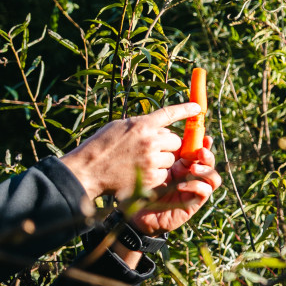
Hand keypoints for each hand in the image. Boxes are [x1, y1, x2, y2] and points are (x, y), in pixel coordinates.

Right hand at [61, 103, 196, 204]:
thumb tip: (161, 126)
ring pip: (171, 157)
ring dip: (162, 160)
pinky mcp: (151, 177)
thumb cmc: (100, 147)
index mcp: (142, 125)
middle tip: (150, 149)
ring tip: (140, 162)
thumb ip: (141, 125)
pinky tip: (139, 173)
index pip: (169, 113)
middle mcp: (150, 140)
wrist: (87, 171)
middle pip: (175, 140)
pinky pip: (165, 173)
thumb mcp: (119, 127)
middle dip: (167, 145)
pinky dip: (156, 174)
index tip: (197, 108)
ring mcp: (152, 159)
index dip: (186, 109)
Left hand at [126, 142, 221, 236]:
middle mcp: (191, 177)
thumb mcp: (152, 170)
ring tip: (193, 169)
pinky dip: (195, 186)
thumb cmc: (142, 190)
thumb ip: (163, 156)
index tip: (204, 136)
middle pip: (210, 163)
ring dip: (206, 171)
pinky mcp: (194, 204)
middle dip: (208, 155)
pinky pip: (204, 192)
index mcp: (183, 166)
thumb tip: (170, 136)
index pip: (198, 152)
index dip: (204, 144)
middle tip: (200, 152)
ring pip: (213, 178)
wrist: (138, 216)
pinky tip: (181, 186)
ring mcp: (194, 190)